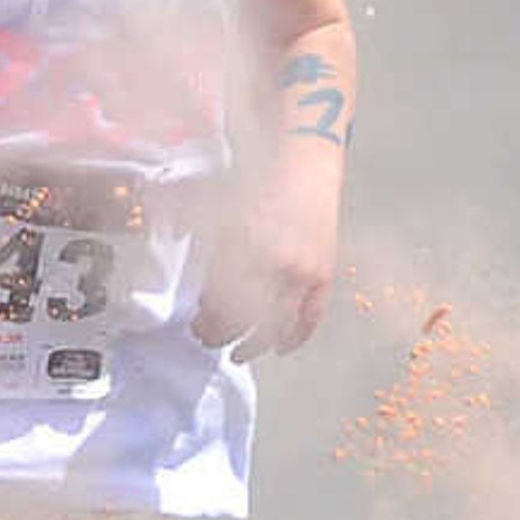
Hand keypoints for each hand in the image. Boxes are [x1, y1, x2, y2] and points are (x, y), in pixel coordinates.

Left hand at [194, 178, 338, 358]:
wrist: (307, 166)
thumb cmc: (264, 188)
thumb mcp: (226, 218)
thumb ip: (213, 258)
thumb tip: (204, 299)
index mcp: (243, 246)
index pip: (218, 302)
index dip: (205, 320)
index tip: (195, 326)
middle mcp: (274, 263)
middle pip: (243, 319)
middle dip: (221, 334)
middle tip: (208, 339)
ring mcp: (303, 272)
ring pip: (275, 326)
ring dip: (253, 345)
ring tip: (238, 354)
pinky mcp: (324, 274)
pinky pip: (311, 318)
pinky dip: (296, 338)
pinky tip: (279, 349)